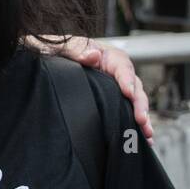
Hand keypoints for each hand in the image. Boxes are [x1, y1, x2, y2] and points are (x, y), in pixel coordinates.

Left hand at [31, 35, 153, 143]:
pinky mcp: (111, 99)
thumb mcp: (57, 48)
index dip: (126, 79)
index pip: (121, 65)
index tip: (128, 93)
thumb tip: (93, 55)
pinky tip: (144, 140)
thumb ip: (74, 50)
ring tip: (147, 135)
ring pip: (134, 100)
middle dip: (139, 104)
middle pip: (133, 85)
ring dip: (141, 117)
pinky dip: (135, 124)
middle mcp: (114, 70)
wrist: (42, 62)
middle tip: (141, 120)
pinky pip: (126, 111)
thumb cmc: (50, 50)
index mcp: (104, 53)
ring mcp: (114, 85)